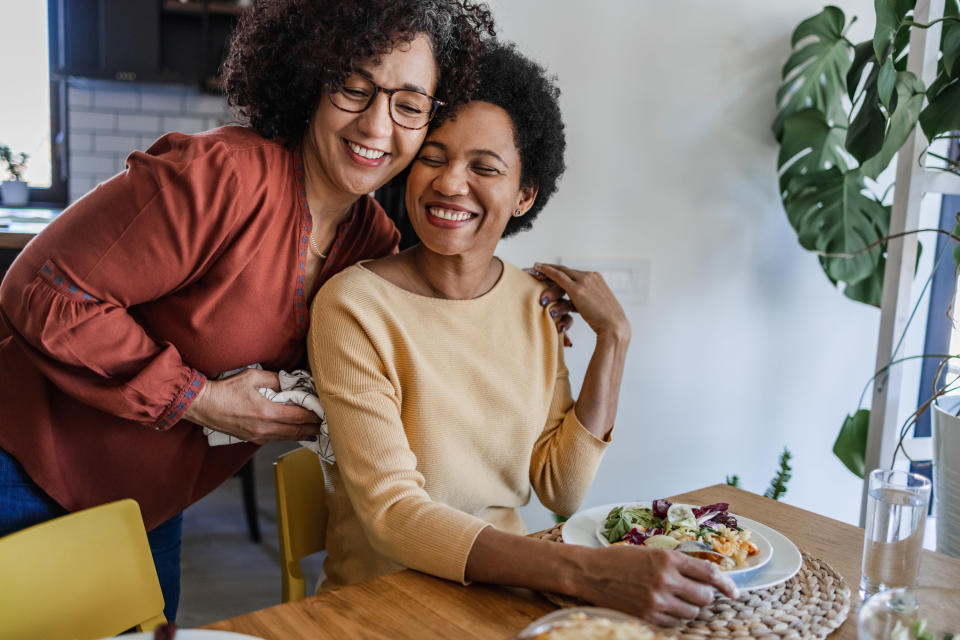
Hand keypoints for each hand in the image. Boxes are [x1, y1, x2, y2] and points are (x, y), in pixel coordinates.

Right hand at [183, 368, 322, 443]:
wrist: (203, 405)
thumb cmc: (226, 390)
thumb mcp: (253, 377)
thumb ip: (275, 379)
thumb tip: (290, 382)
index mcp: (268, 412)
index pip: (299, 416)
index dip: (314, 416)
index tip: (325, 413)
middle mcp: (265, 427)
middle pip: (296, 430)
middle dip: (313, 428)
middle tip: (326, 426)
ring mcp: (258, 435)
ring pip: (286, 437)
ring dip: (303, 435)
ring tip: (315, 432)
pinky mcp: (251, 438)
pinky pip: (275, 439)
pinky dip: (287, 436)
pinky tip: (294, 434)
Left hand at [533, 263, 629, 341]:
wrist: (615, 327)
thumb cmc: (608, 323)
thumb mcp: (599, 308)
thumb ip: (588, 303)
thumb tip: (582, 307)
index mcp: (597, 279)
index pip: (574, 273)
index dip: (561, 271)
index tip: (550, 271)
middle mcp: (591, 276)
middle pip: (566, 270)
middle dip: (550, 268)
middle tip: (536, 267)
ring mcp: (584, 281)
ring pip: (560, 272)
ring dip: (545, 271)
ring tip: (533, 270)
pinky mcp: (577, 290)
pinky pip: (558, 277)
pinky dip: (546, 272)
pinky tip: (536, 270)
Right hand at [577, 546, 738, 626]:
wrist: (590, 573)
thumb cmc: (619, 560)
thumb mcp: (651, 553)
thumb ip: (677, 563)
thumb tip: (704, 577)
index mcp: (668, 558)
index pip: (709, 573)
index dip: (726, 584)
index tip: (733, 591)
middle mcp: (666, 579)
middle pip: (704, 597)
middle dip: (704, 596)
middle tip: (695, 593)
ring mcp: (657, 601)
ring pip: (691, 613)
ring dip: (688, 608)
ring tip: (675, 600)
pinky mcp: (648, 617)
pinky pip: (674, 623)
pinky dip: (674, 618)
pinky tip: (662, 607)